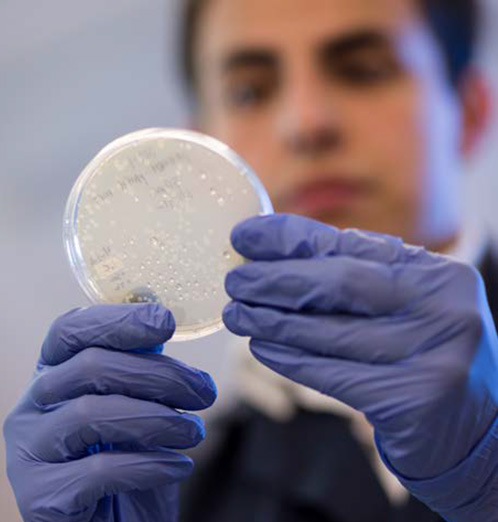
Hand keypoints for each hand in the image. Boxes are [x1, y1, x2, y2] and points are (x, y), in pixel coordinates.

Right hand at [3, 304, 215, 521]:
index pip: (70, 330)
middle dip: (159, 375)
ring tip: (194, 431)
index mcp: (52, 373)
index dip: (117, 320)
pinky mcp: (39, 496)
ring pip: (91, 414)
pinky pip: (98, 470)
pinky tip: (179, 465)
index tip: (166, 321)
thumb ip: (138, 363)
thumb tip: (159, 312)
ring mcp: (27, 451)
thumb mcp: (135, 403)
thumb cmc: (124, 457)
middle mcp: (31, 405)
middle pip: (90, 367)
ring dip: (158, 419)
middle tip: (205, 391)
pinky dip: (149, 464)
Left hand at [223, 214, 497, 520]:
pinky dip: (290, 360)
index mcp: (434, 273)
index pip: (350, 245)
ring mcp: (432, 355)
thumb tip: (278, 260)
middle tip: (234, 281)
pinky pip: (332, 374)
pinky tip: (262, 348)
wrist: (480, 433)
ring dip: (272, 323)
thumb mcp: (404, 308)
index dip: (290, 238)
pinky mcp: (413, 401)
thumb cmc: (426, 357)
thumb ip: (357, 282)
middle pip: (338, 283)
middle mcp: (441, 307)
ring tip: (237, 315)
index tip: (244, 235)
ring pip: (328, 332)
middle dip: (276, 280)